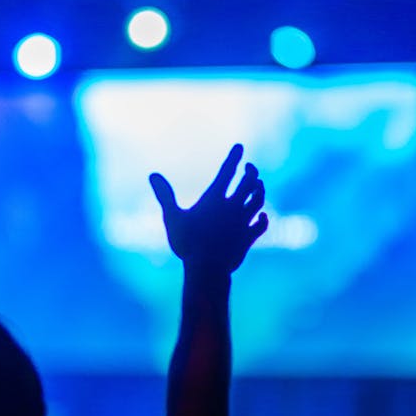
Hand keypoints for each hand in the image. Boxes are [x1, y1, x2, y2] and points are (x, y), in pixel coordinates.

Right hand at [149, 143, 267, 271]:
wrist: (207, 269)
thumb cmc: (187, 242)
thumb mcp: (172, 217)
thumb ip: (165, 195)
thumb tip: (153, 175)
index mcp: (214, 198)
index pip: (227, 171)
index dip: (234, 157)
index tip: (240, 146)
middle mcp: (232, 206)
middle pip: (249, 182)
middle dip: (251, 171)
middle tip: (249, 167)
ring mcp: (243, 222)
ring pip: (258, 200)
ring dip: (260, 190)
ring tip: (258, 185)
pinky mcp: (248, 237)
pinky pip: (261, 224)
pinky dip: (263, 218)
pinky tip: (261, 216)